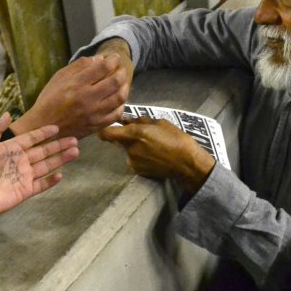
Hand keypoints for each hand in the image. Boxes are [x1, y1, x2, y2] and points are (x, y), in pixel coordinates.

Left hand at [0, 114, 79, 241]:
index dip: (43, 133)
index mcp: (12, 149)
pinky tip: (61, 174)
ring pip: (47, 165)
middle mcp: (21, 161)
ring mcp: (25, 176)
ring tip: (75, 151)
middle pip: (44, 151)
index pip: (31, 138)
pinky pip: (42, 184)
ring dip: (61, 159)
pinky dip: (51, 180)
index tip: (57, 128)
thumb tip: (9, 113)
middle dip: (59, 145)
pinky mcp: (27, 190)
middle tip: (75, 140)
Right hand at [13, 54, 129, 138]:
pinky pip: (116, 114)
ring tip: (123, 83)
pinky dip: (121, 105)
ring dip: (125, 87)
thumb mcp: (58, 78)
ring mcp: (94, 114)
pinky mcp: (97, 125)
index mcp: (76, 84)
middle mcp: (87, 98)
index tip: (115, 57)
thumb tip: (99, 59)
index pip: (102, 68)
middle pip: (114, 82)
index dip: (113, 60)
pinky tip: (118, 100)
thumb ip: (78, 66)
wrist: (44, 127)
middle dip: (122, 72)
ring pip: (119, 98)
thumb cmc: (49, 100)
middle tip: (122, 69)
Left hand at [99, 117, 214, 194]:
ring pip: (126, 150)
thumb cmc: (176, 138)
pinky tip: (152, 155)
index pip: (106, 133)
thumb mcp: (159, 123)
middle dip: (124, 137)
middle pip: (117, 141)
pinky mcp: (137, 170)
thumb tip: (125, 120)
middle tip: (140, 135)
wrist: (186, 163)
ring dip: (133, 146)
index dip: (104, 130)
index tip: (108, 127)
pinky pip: (133, 159)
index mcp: (134, 134)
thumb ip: (139, 121)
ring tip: (150, 146)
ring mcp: (132, 161)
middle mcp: (130, 148)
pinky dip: (139, 156)